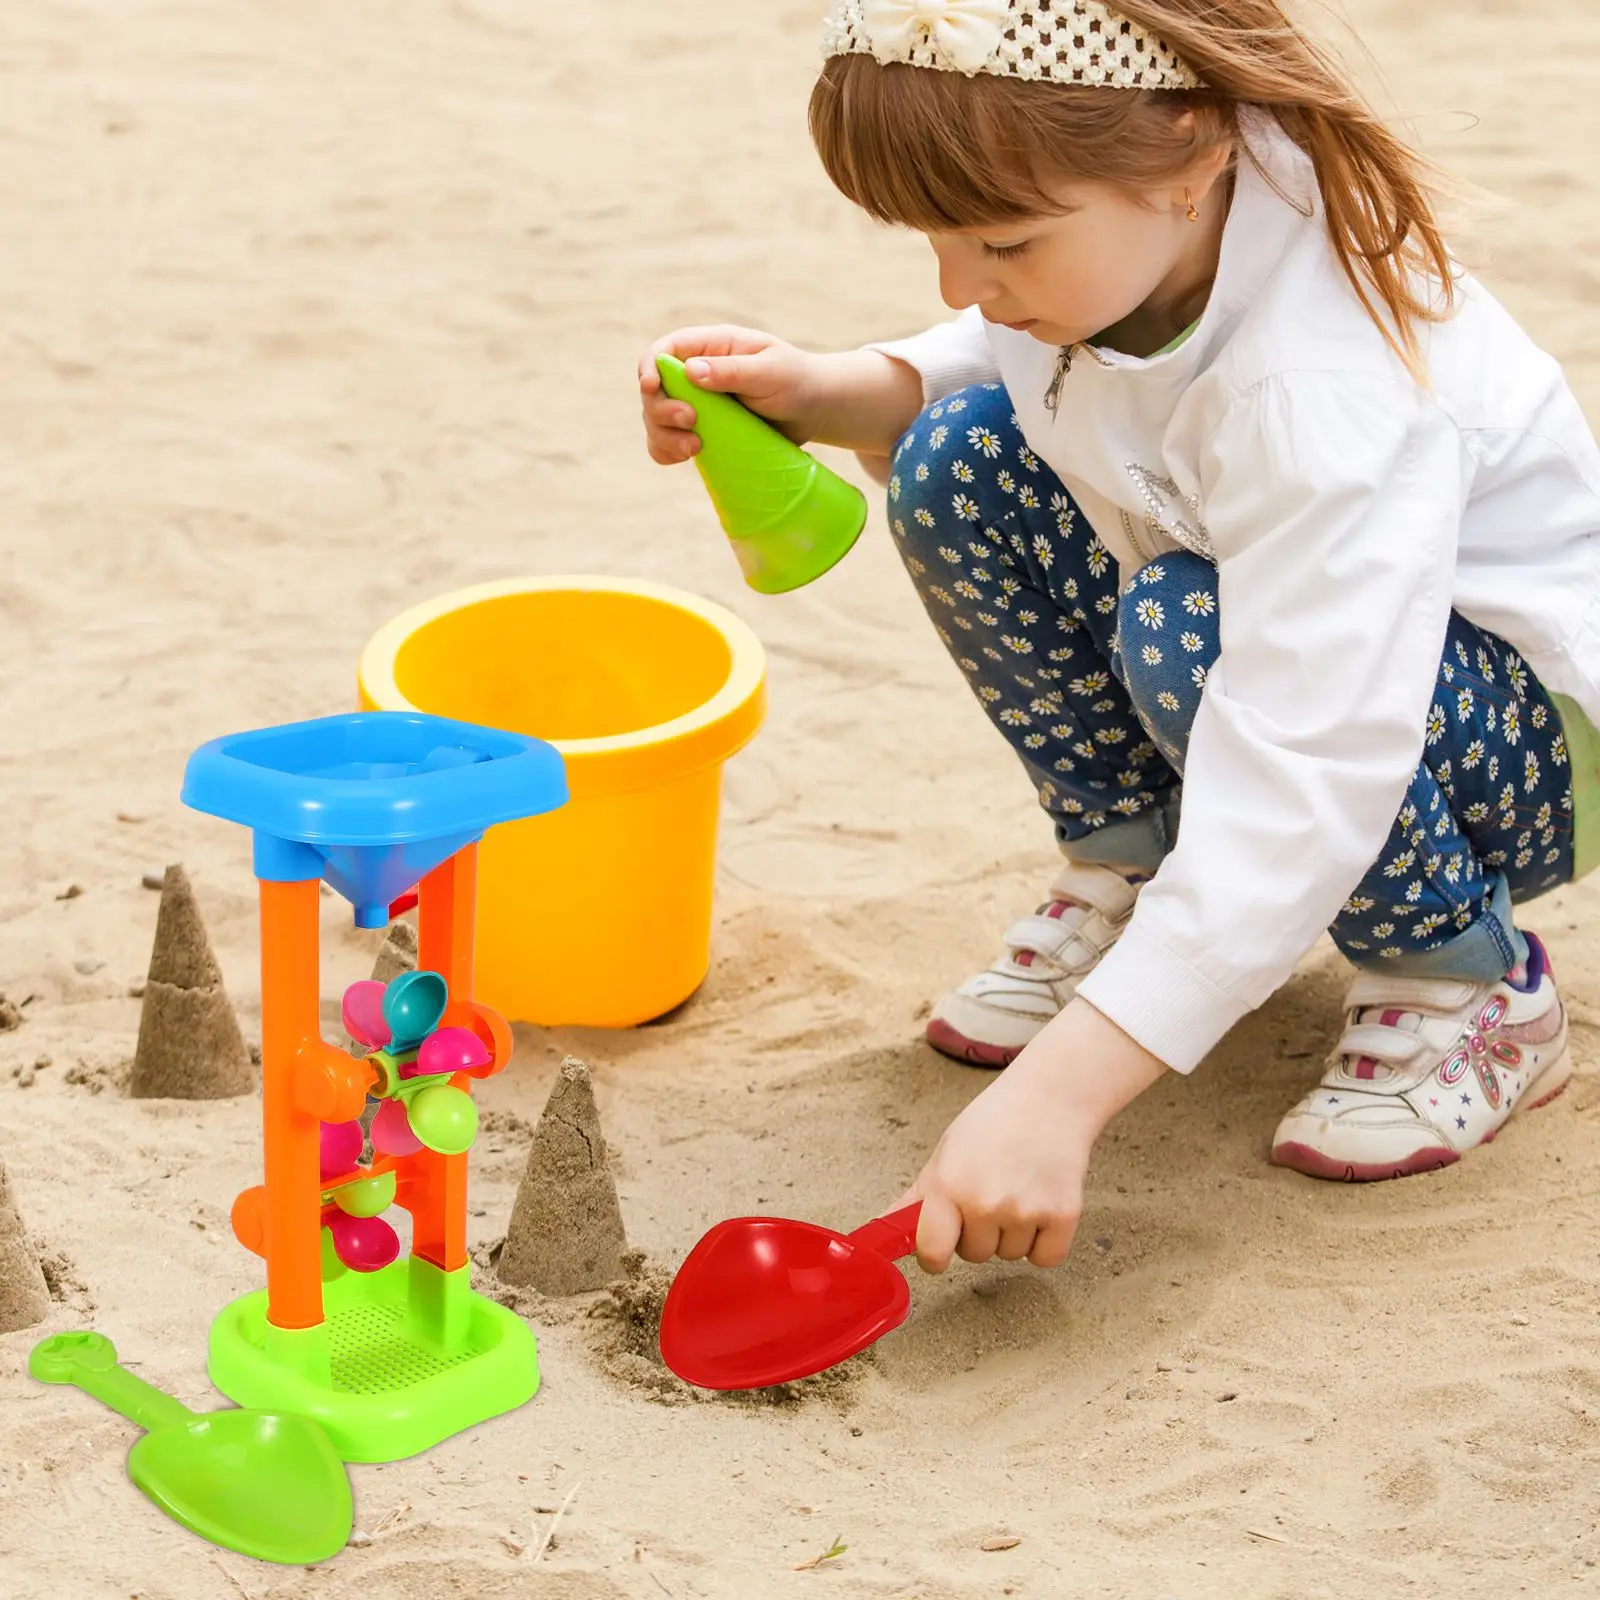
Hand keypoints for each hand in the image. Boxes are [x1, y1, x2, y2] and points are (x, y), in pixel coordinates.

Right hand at [639, 325, 822, 463]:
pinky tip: (683, 458)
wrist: (814, 410)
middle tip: (691, 423)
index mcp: (711, 347)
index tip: (651, 388)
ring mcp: (696, 404)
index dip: (650, 367)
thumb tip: (691, 371)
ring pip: (656, 419)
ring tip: (694, 449)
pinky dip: (666, 452)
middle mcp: (696, 374)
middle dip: (661, 409)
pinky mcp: (701, 431)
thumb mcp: (770, 371)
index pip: (665, 350)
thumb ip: (732, 371)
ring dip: (664, 436)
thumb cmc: (796, 381)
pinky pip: (668, 443)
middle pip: (654, 390)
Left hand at [900, 1000, 1167, 1271]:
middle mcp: (985, 1203)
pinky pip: (1045, 1258)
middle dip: (979, 1232)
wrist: (1049, 1100)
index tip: (943, 1242)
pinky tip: (1041, 1204)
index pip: (932, 1252)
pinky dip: (1045, 1242)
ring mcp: (1025, 1212)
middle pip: (975, 1255)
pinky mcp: (1063, 1216)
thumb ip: (917, 1197)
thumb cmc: (993, 1122)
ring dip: (1013, 1233)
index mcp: (949, 1186)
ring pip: (1010, 1255)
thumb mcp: (945, 1152)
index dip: (935, 1253)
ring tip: (1019, 1188)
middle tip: (991, 1191)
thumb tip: (885, 1229)